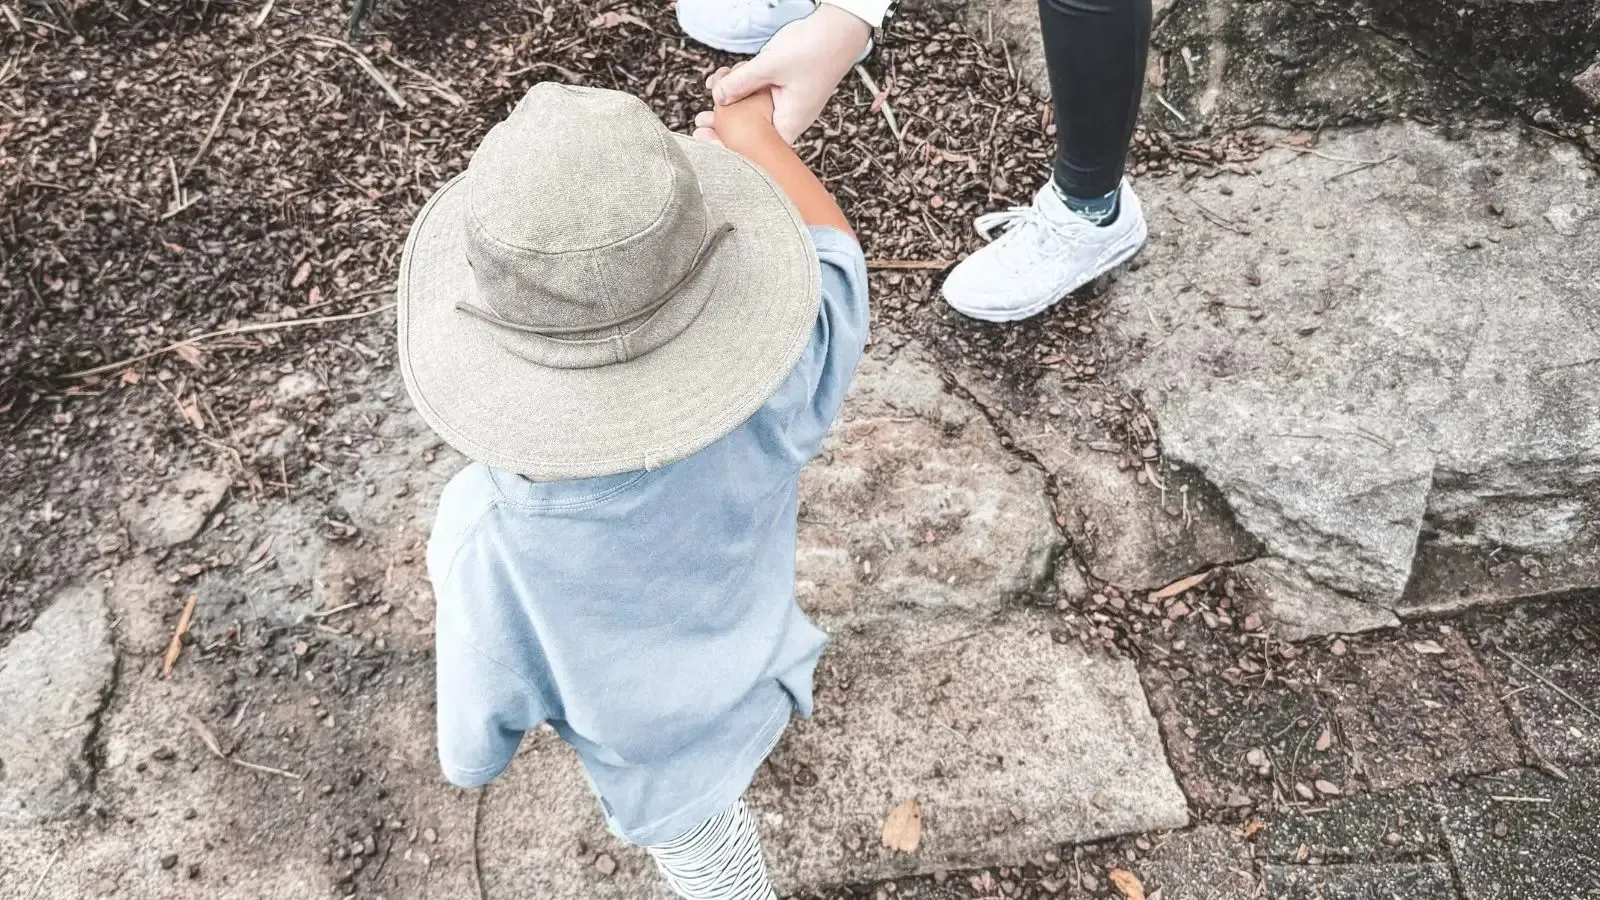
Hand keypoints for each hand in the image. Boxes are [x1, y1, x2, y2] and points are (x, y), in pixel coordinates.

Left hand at [703, 4, 870, 143]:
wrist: (839, 29)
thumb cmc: (816, 50)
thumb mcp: (770, 65)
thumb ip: (740, 82)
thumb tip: (717, 97)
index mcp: (789, 123)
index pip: (756, 151)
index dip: (730, 150)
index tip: (707, 142)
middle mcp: (787, 118)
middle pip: (749, 132)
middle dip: (723, 124)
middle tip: (700, 120)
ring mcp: (784, 103)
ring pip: (750, 110)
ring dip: (730, 100)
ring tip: (715, 86)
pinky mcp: (782, 89)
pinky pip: (756, 93)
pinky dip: (741, 85)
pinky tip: (727, 75)